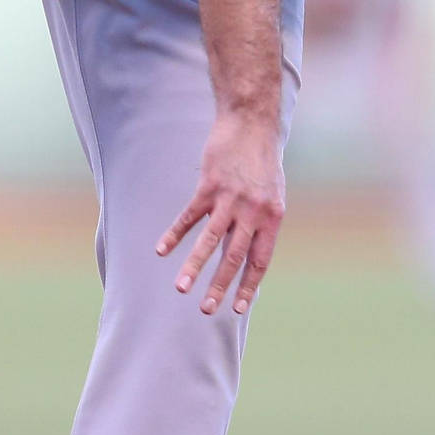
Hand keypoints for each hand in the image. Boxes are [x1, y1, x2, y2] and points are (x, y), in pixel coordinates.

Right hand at [155, 110, 284, 315]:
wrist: (252, 123)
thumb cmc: (262, 161)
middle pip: (233, 256)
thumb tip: (243, 255)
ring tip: (181, 289)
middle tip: (206, 310)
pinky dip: (175, 234)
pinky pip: (189, 215)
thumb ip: (259, 224)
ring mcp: (230, 198)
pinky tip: (162, 250)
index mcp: (272, 217)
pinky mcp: (209, 185)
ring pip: (209, 240)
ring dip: (193, 266)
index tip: (237, 309)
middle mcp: (252, 211)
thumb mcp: (271, 195)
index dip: (248, 286)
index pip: (260, 261)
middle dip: (219, 286)